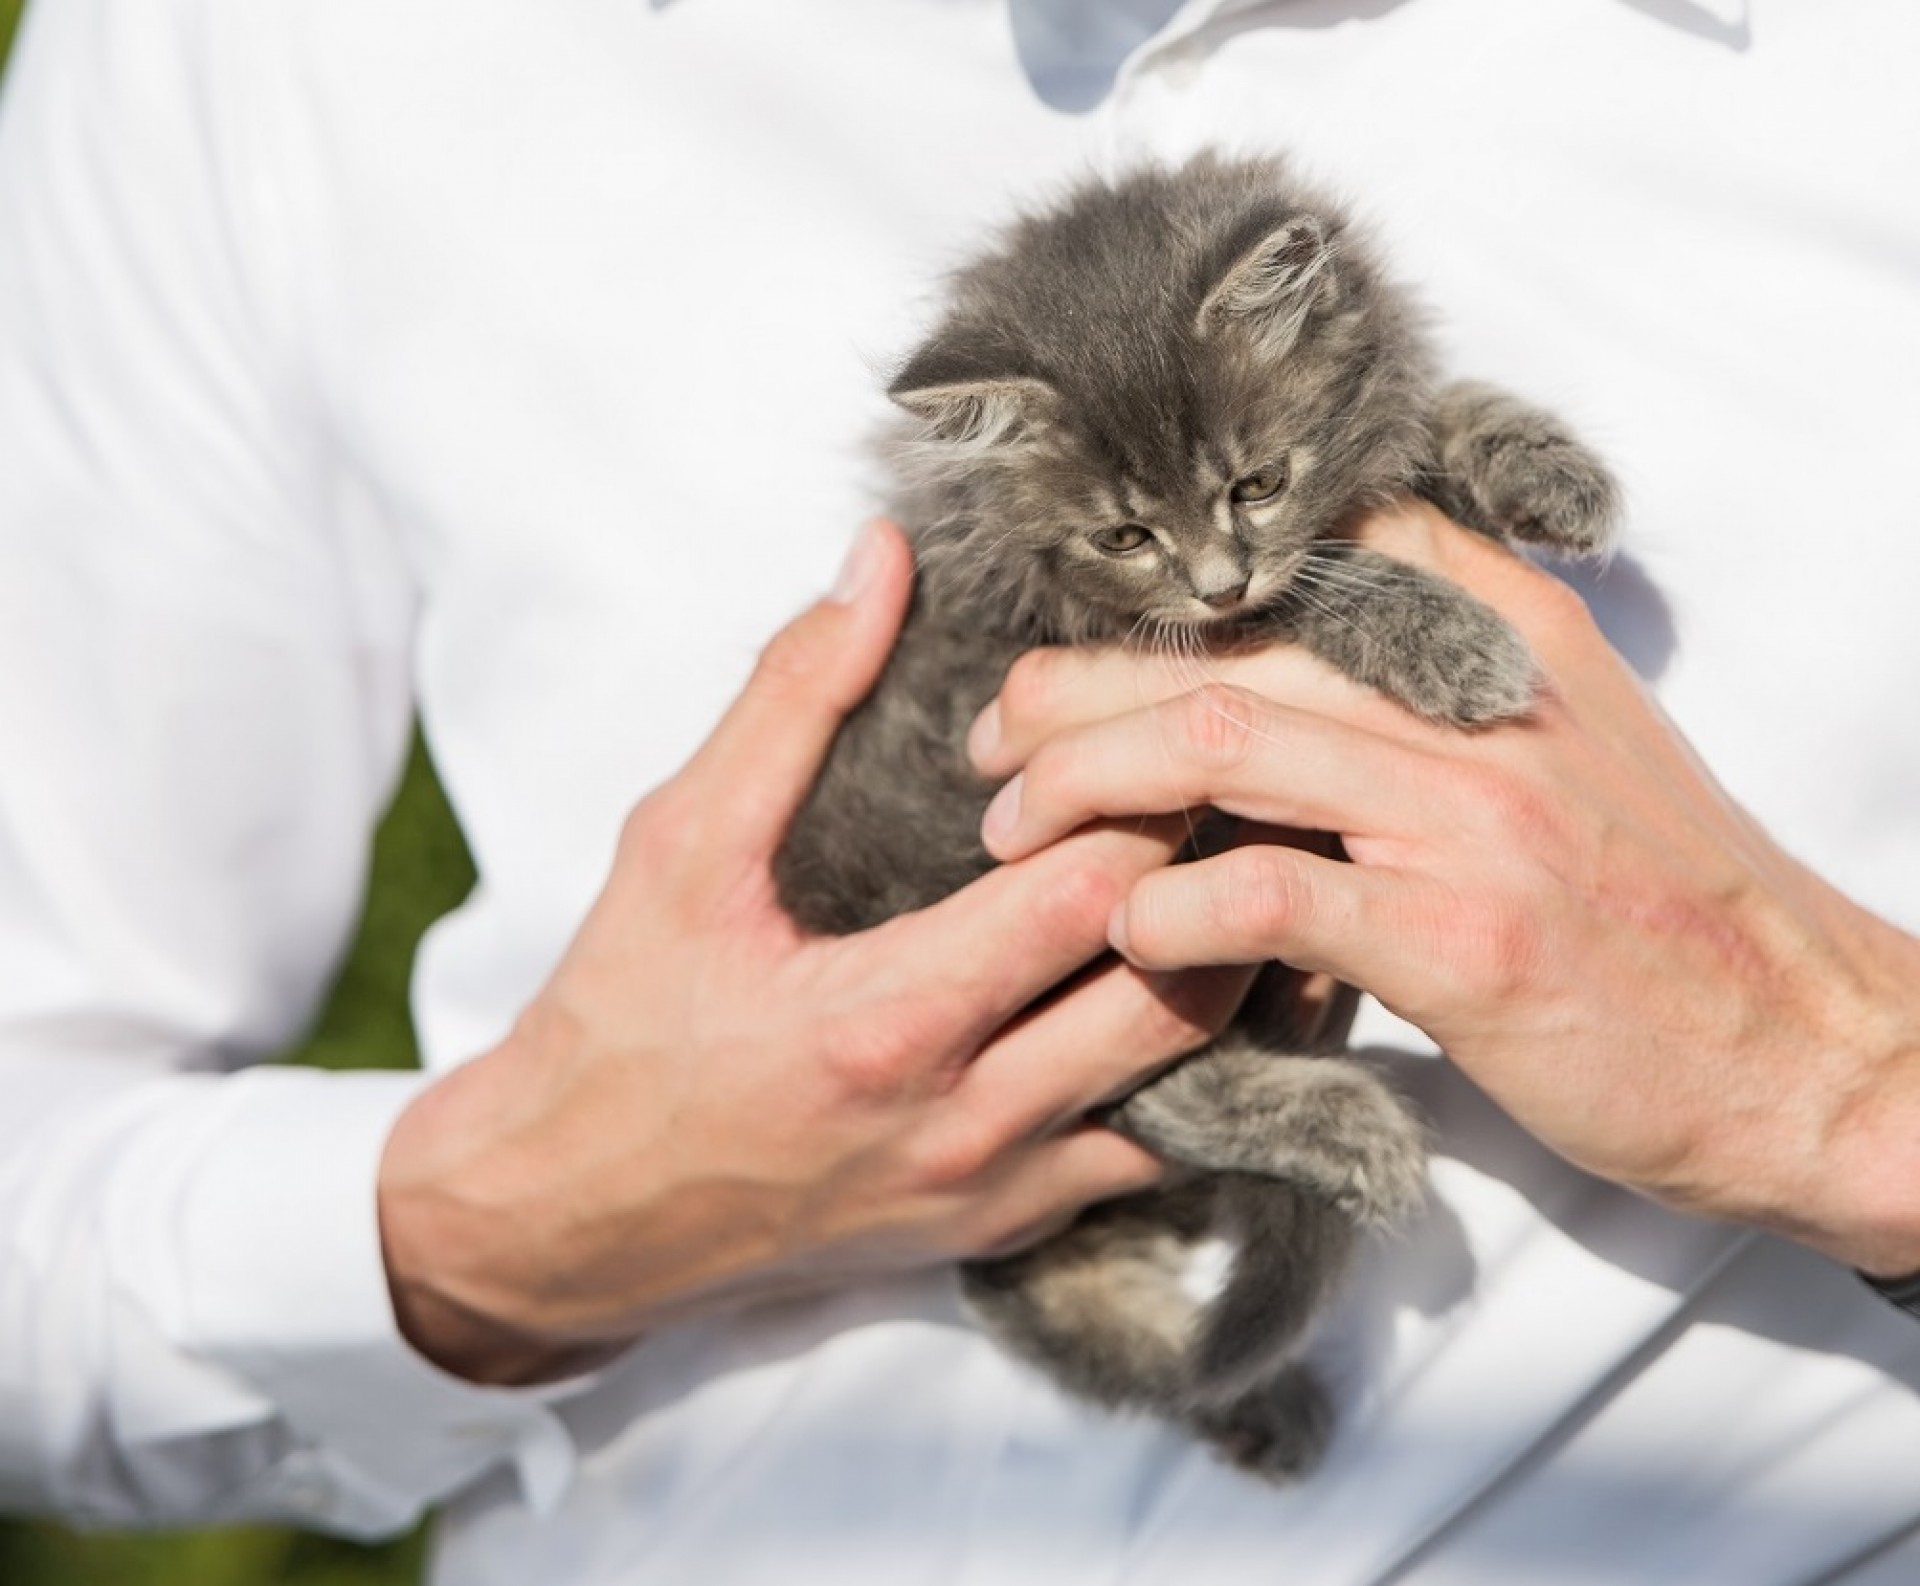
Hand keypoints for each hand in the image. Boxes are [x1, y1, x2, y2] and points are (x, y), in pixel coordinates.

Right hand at [377, 521, 1248, 1383]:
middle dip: (1226, 883)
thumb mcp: (678, 844)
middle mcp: (961, 1126)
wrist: (568, 1215)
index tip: (1168, 729)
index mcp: (884, 1022)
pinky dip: (1200, 1072)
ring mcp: (993, 1194)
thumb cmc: (618, 1019)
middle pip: (1173, 996)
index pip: (1086, 897)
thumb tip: (880, 561)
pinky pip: (1153, 1157)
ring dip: (1236, 982)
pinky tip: (1197, 988)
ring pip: (1194, 1091)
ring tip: (1252, 879)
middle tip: (1248, 796)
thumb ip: (789, 697)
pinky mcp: (1002, 1230)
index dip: (1150, 801)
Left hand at [970, 500, 1919, 1276]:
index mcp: (1501, 631)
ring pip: (1219, 743)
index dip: (1155, 594)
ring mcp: (1471, 809)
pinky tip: (1128, 932)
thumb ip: (1433, 691)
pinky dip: (1171, 908)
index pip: (1297, 556)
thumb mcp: (1566, 747)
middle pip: (1219, 646)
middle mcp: (1478, 693)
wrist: (1805, 1046)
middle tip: (993, 741)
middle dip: (1074, 688)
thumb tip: (1264, 691)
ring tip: (1005, 828)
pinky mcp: (1463, 933)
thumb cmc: (1664, 909)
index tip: (1072, 648)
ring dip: (1083, 785)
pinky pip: (1269, 891)